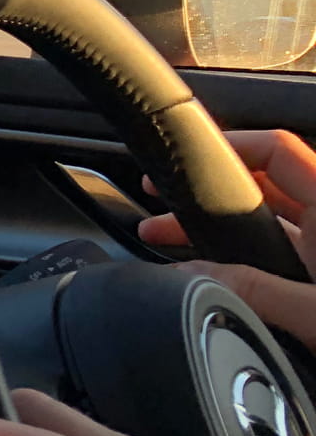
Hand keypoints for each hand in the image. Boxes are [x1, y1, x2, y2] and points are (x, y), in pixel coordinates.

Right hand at [138, 129, 315, 351]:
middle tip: (160, 205)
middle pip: (262, 187)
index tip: (182, 163)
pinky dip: (238, 260)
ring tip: (166, 238)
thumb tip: (191, 274)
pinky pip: (274, 259)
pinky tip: (207, 275)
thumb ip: (253, 290)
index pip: (275, 151)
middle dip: (208, 194)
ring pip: (264, 225)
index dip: (227, 146)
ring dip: (217, 230)